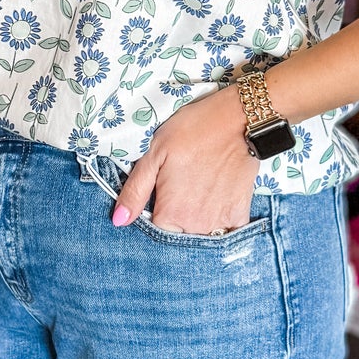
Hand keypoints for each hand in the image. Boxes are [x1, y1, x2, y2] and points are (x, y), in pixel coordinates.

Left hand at [112, 84, 258, 233]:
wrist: (239, 120)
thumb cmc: (193, 132)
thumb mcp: (155, 153)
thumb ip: (135, 191)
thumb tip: (119, 220)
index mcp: (170, 214)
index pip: (155, 234)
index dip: (153, 218)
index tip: (158, 202)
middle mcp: (195, 226)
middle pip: (179, 239)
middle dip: (175, 225)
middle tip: (179, 195)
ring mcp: (220, 223)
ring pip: (201, 238)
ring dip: (196, 227)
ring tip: (196, 198)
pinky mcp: (239, 215)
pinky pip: (227, 234)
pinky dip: (220, 226)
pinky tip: (215, 205)